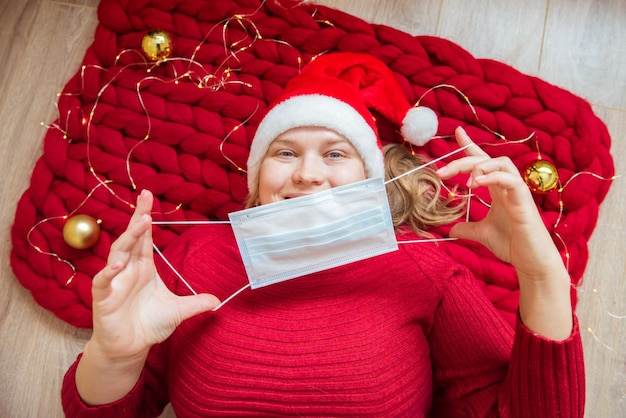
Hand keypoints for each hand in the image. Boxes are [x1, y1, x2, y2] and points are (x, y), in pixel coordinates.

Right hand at [89, 189, 219, 361]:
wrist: (130, 348)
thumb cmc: (149, 325)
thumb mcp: (178, 311)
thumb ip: (196, 303)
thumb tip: (217, 300)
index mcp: (143, 267)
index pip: (145, 237)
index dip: (145, 216)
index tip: (148, 195)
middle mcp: (128, 269)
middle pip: (132, 237)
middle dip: (138, 217)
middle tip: (145, 196)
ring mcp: (114, 282)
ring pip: (118, 253)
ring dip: (129, 237)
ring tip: (142, 222)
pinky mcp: (103, 298)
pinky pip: (103, 281)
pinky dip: (108, 272)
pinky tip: (118, 264)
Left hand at [436, 127, 561, 278]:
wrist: (532, 263)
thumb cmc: (513, 246)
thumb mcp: (482, 235)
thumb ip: (467, 228)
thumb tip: (450, 229)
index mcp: (498, 190)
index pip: (483, 161)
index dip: (470, 146)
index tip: (457, 132)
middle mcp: (508, 186)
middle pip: (487, 159)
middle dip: (462, 160)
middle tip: (441, 172)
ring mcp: (518, 192)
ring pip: (502, 163)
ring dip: (480, 166)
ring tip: (465, 181)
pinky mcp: (525, 202)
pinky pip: (511, 180)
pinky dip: (493, 177)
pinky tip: (477, 183)